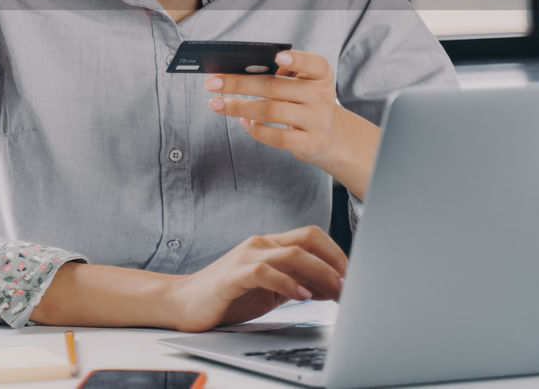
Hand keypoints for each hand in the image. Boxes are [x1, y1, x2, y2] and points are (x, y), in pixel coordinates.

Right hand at [172, 226, 346, 331]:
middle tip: (351, 286)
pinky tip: (301, 296)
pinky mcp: (233, 275)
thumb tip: (330, 288)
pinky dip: (289, 283)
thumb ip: (296, 284)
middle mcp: (259, 245)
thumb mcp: (269, 290)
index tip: (355, 277)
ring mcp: (246, 257)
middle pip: (308, 239)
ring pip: (293, 253)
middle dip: (336, 262)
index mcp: (269, 245)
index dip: (338, 254)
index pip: (312, 236)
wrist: (183, 302)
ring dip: (321, 273)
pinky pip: (265, 272)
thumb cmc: (227, 296)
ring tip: (336, 292)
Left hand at [206, 49, 346, 168]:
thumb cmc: (306, 104)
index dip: (298, 59)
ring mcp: (318, 121)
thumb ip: (281, 77)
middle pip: (275, 87)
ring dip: (238, 107)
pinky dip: (256, 129)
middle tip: (212, 82)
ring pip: (271, 111)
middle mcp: (322, 96)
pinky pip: (277, 137)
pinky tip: (244, 122)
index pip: (315, 64)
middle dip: (239, 83)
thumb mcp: (302, 85)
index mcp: (321, 76)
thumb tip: (240, 74)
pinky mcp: (310, 144)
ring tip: (216, 104)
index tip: (277, 57)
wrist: (332, 137)